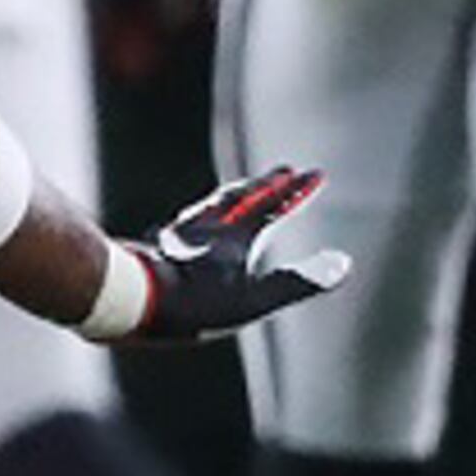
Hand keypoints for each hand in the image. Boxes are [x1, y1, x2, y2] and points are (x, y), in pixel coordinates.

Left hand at [96, 166, 352, 347]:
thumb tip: (344, 265)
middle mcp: (205, 230)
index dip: (294, 192)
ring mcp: (178, 240)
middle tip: (287, 171)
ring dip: (235, 198)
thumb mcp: (254, 299)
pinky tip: (193, 230)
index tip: (316, 174)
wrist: (130, 299)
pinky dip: (202, 220)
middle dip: (267, 186)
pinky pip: (185, 227)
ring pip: (211, 210)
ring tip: (246, 192)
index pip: (270, 206)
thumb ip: (299, 282)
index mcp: (232, 238)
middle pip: (241, 199)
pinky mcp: (156, 253)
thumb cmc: (193, 303)